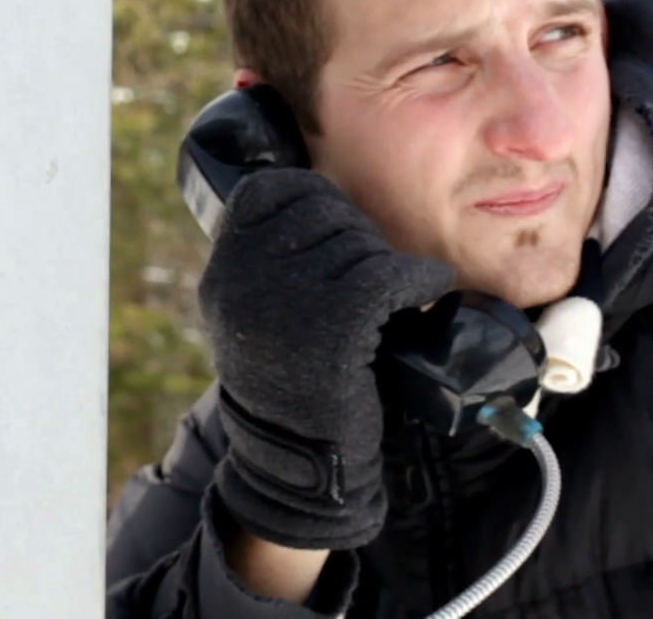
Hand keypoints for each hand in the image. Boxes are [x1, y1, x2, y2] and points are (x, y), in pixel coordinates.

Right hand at [198, 168, 454, 550]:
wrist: (296, 463)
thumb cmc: (288, 380)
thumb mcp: (253, 313)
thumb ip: (270, 258)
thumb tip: (327, 200)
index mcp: (222, 270)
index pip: (270, 190)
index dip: (314, 197)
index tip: (339, 222)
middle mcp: (242, 279)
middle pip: (322, 213)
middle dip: (357, 233)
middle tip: (374, 268)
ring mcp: (284, 301)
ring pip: (358, 244)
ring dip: (387, 262)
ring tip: (397, 289)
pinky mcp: (333, 326)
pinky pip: (388, 275)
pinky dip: (418, 277)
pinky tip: (429, 285)